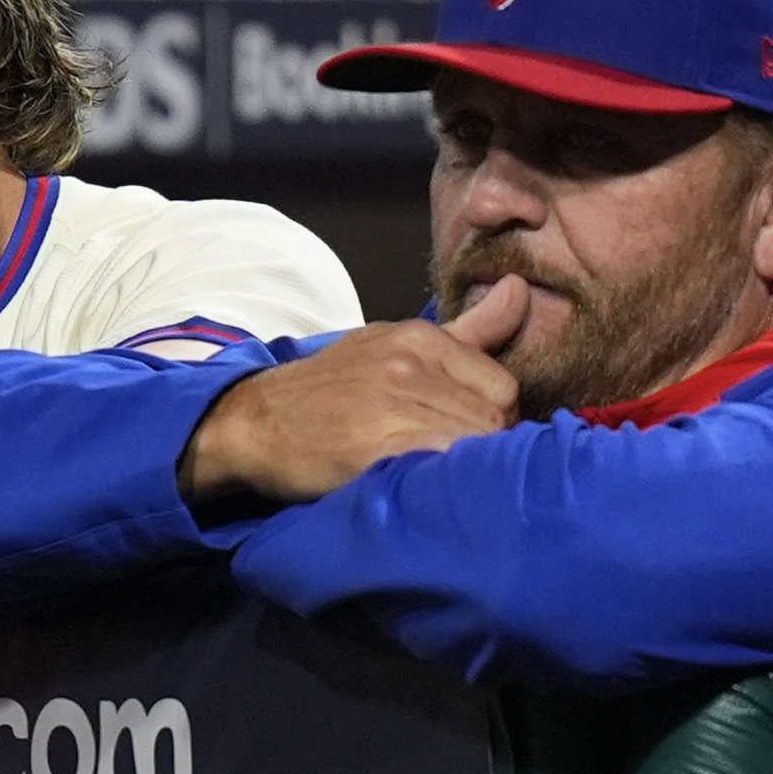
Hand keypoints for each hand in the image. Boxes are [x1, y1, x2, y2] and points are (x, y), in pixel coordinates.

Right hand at [179, 277, 528, 511]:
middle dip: (481, 447)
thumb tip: (520, 289)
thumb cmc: (328, 391)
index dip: (492, 420)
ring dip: (461, 468)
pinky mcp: (375, 448)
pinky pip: (441, 467)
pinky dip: (438, 481)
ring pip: (474, 447)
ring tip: (432, 474)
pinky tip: (416, 483)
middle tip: (447, 461)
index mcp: (419, 337)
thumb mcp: (394, 345)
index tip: (463, 435)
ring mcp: (391, 405)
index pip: (504, 388)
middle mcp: (409, 364)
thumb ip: (468, 328)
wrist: (252, 424)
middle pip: (494, 421)